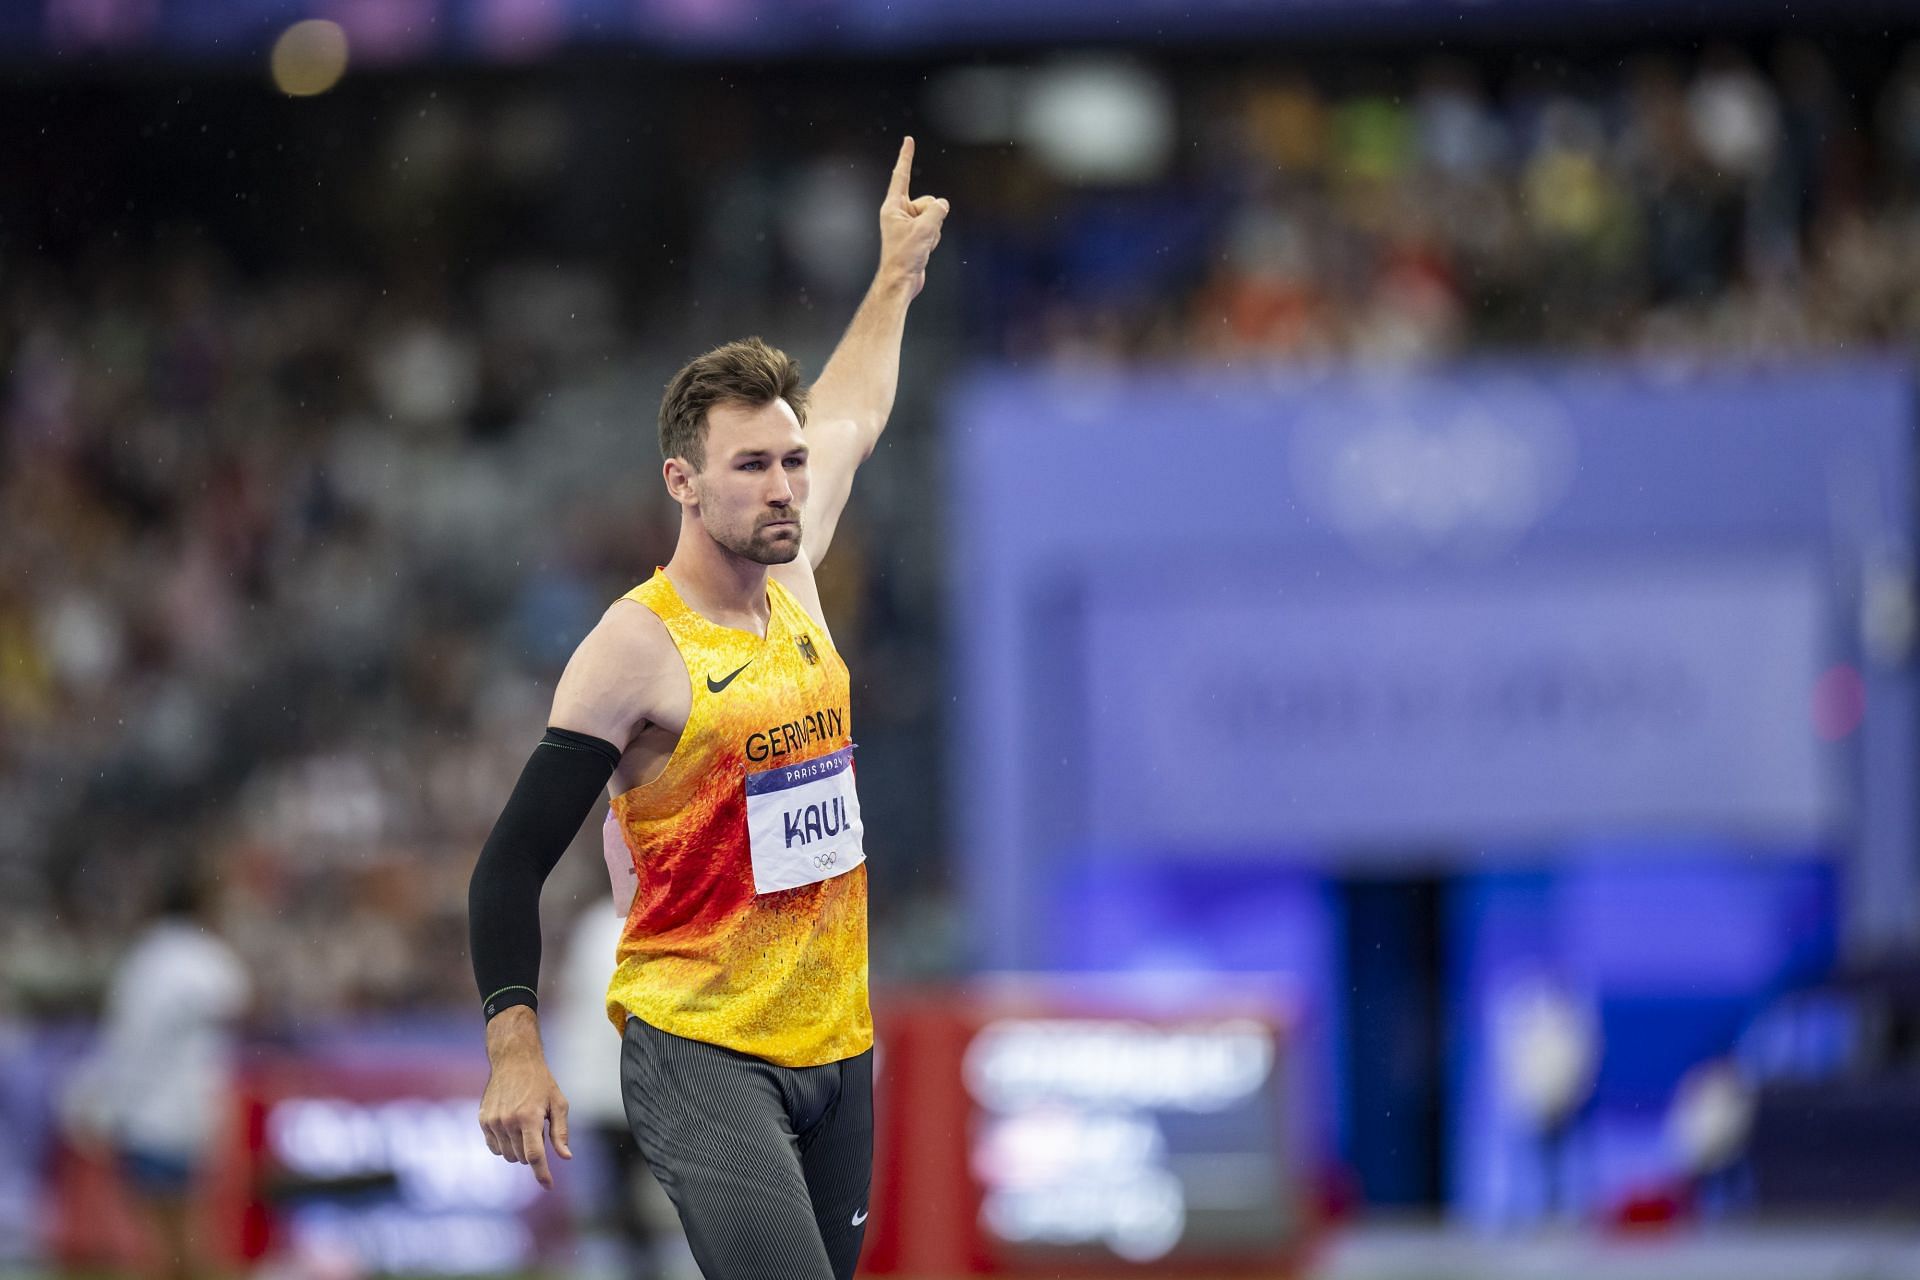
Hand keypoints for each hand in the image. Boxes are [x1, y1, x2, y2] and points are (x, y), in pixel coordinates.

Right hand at [477, 1016, 571, 1188]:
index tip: (548, 1186)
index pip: (534, 1155)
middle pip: (521, 1157)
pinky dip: (504, 1145)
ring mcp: (493, 1122)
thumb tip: (565, 1157)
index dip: (541, 1174)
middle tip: (537, 1129)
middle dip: (532, 1152)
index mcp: (529, 1118)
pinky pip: (494, 1147)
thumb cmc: (541, 1082)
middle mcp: (508, 1122)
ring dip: (518, 1150)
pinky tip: (511, 1129)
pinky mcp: (483, 1120)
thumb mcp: (558, 1103)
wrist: (513, 1061)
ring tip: (525, 1126)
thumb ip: (560, 1132)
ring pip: (507, 1155)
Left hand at [878, 135, 948, 300]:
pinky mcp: (915, 235)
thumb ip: (937, 210)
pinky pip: (933, 229)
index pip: (901, 175)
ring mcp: (908, 224)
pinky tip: (924, 250)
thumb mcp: (925, 229)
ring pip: (933, 216)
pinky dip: (933, 238)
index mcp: (893, 207)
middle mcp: (899, 213)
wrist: (901, 281)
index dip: (906, 156)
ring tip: (920, 245)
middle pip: (927, 202)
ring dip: (933, 230)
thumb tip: (942, 204)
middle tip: (922, 235)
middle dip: (932, 216)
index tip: (908, 140)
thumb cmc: (905, 256)